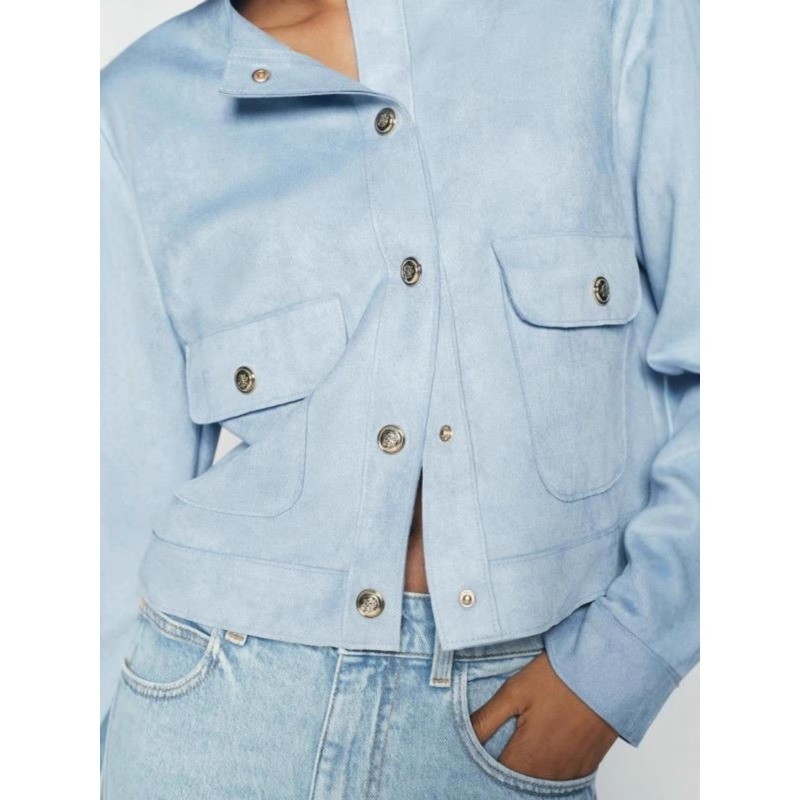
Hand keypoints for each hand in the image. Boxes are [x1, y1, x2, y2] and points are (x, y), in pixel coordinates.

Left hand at [470, 653, 617, 780]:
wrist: (608, 673)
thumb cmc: (559, 678)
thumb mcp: (514, 692)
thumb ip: (485, 720)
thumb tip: (461, 738)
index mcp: (526, 760)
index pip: (493, 781)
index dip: (478, 770)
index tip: (472, 760)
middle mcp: (549, 776)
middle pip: (516, 786)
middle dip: (501, 774)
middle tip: (492, 754)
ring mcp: (570, 774)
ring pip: (538, 785)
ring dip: (524, 774)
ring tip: (515, 751)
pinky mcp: (586, 767)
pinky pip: (560, 780)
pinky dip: (545, 772)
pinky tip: (539, 754)